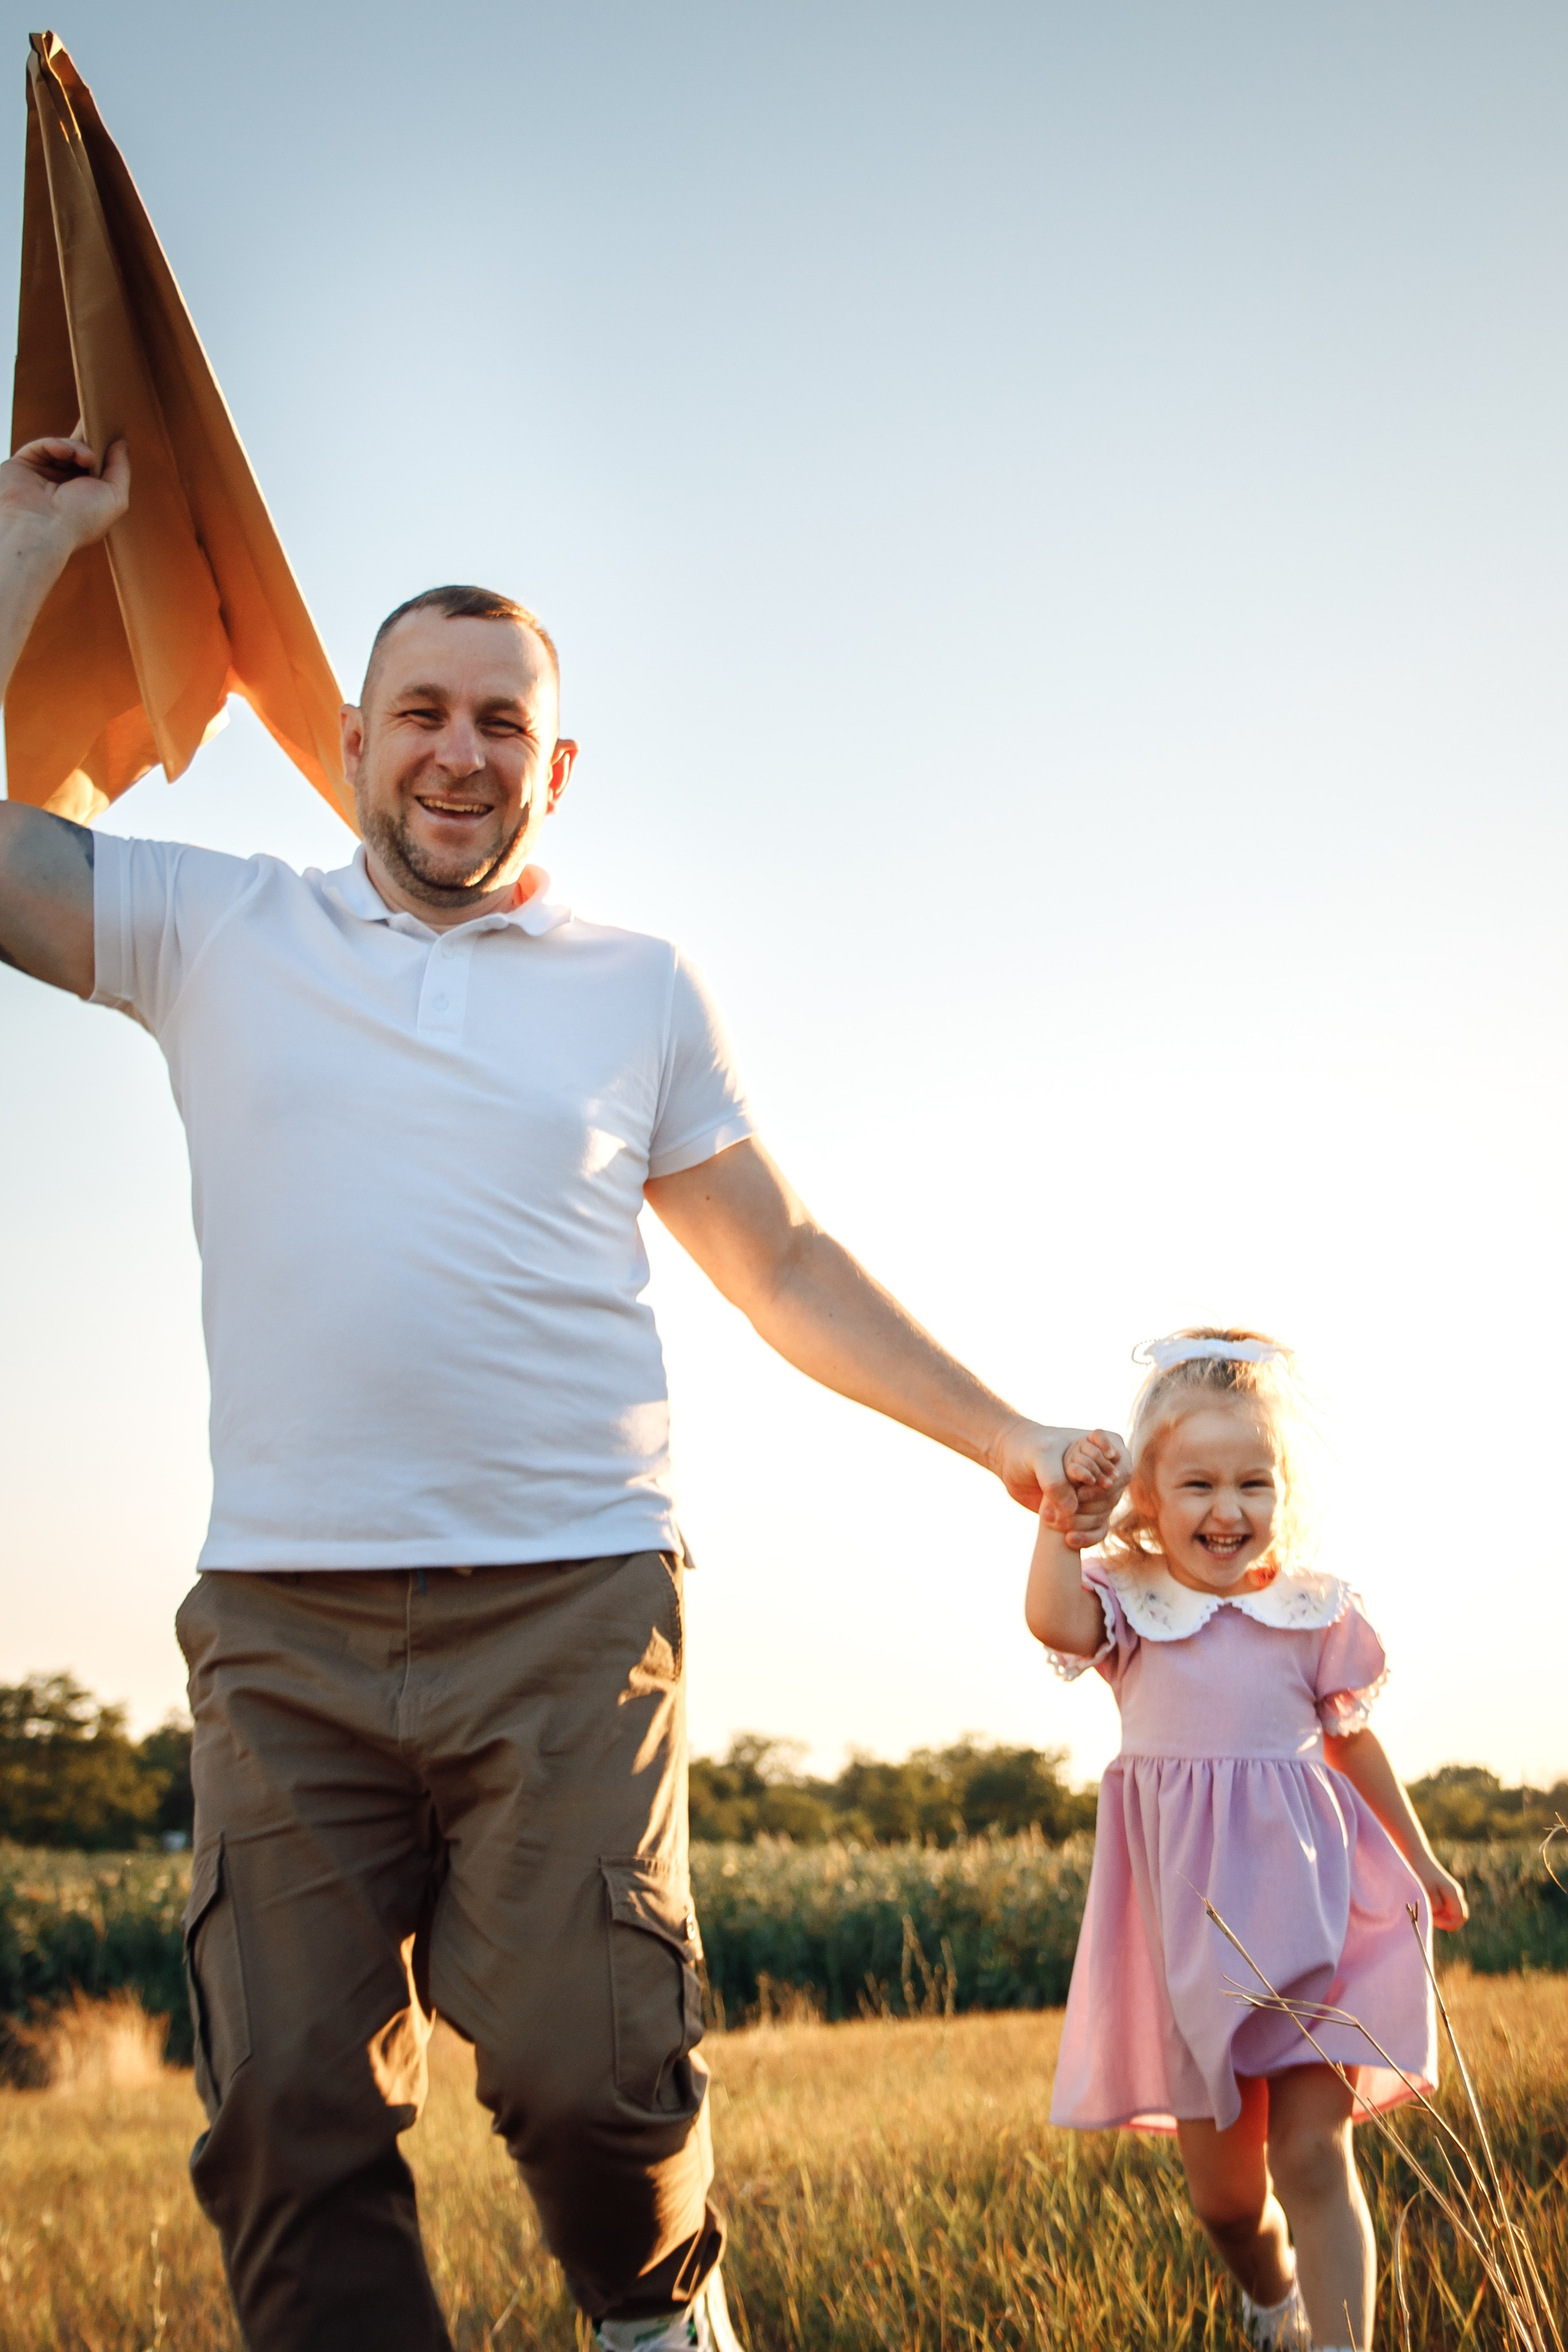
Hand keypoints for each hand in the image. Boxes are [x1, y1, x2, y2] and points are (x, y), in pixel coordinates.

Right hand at [0, 430, 129, 557]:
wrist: (41, 528)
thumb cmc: (80, 520)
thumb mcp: (115, 497)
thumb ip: (120, 468)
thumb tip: (122, 443)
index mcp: (87, 497)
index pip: (97, 468)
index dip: (105, 450)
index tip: (114, 432)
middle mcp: (65, 486)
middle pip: (80, 453)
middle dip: (91, 439)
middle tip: (101, 422)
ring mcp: (44, 475)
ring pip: (64, 447)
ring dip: (77, 447)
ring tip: (86, 458)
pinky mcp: (24, 464)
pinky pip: (43, 445)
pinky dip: (56, 445)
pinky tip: (65, 453)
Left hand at [992, 1417, 1126, 1547]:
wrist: (1011, 1462)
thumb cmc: (1028, 1449)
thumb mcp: (1040, 1456)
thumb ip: (1055, 1479)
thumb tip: (1072, 1509)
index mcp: (1104, 1446)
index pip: (1121, 1469)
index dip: (1103, 1483)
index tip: (1078, 1491)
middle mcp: (1105, 1469)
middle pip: (1113, 1495)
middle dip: (1088, 1506)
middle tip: (1059, 1510)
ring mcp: (1096, 1491)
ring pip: (1104, 1514)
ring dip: (1081, 1522)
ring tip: (1049, 1519)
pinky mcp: (1085, 1509)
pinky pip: (1098, 1528)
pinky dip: (1087, 1536)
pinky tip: (1068, 1540)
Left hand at [1418, 1858, 1468, 1933]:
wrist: (1416, 1856)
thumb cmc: (1420, 1873)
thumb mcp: (1426, 1890)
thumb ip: (1435, 1905)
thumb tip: (1438, 1914)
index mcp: (1454, 1894)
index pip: (1459, 1919)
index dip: (1447, 1924)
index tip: (1433, 1918)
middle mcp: (1456, 1894)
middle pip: (1458, 1918)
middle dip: (1445, 1921)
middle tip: (1430, 1914)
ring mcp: (1451, 1893)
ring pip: (1451, 1913)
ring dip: (1440, 1916)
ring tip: (1427, 1907)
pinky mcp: (1444, 1892)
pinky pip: (1445, 1908)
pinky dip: (1437, 1910)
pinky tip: (1426, 1903)